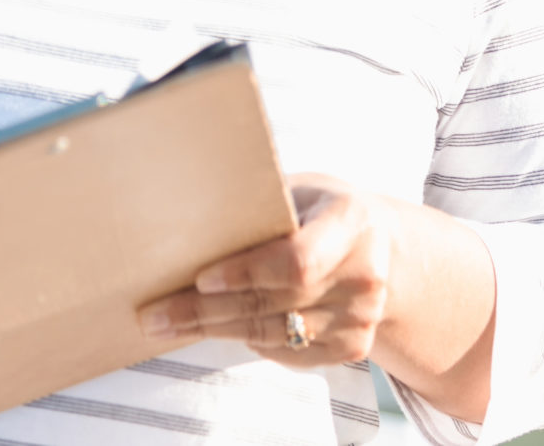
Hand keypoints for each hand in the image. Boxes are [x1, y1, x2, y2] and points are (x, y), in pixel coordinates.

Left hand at [137, 174, 398, 367]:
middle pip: (276, 302)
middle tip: (158, 313)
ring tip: (169, 325)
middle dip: (209, 310)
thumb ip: (262, 204)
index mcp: (352, 221)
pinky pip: (290, 353)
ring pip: (276, 333)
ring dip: (217, 330)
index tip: (201, 278)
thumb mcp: (302, 190)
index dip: (247, 273)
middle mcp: (365, 274)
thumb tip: (188, 210)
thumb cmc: (323, 210)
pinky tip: (219, 328)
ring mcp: (363, 317)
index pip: (296, 259)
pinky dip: (251, 341)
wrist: (386, 249)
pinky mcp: (354, 347)